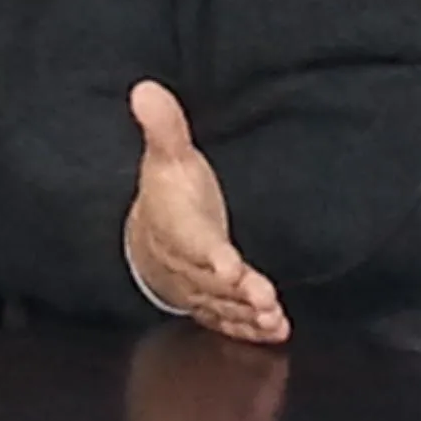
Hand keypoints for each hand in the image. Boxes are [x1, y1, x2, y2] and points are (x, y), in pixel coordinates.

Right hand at [125, 80, 290, 343]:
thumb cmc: (168, 194)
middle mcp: (189, 263)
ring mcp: (201, 287)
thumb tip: (145, 88)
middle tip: (266, 301)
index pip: (195, 243)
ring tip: (274, 321)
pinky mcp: (213, 302)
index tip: (230, 266)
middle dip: (240, 293)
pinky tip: (275, 332)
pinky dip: (249, 328)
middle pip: (214, 282)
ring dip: (249, 315)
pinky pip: (229, 319)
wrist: (149, 238)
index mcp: (180, 227)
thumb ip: (164, 126)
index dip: (212, 256)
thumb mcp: (166, 157)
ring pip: (224, 306)